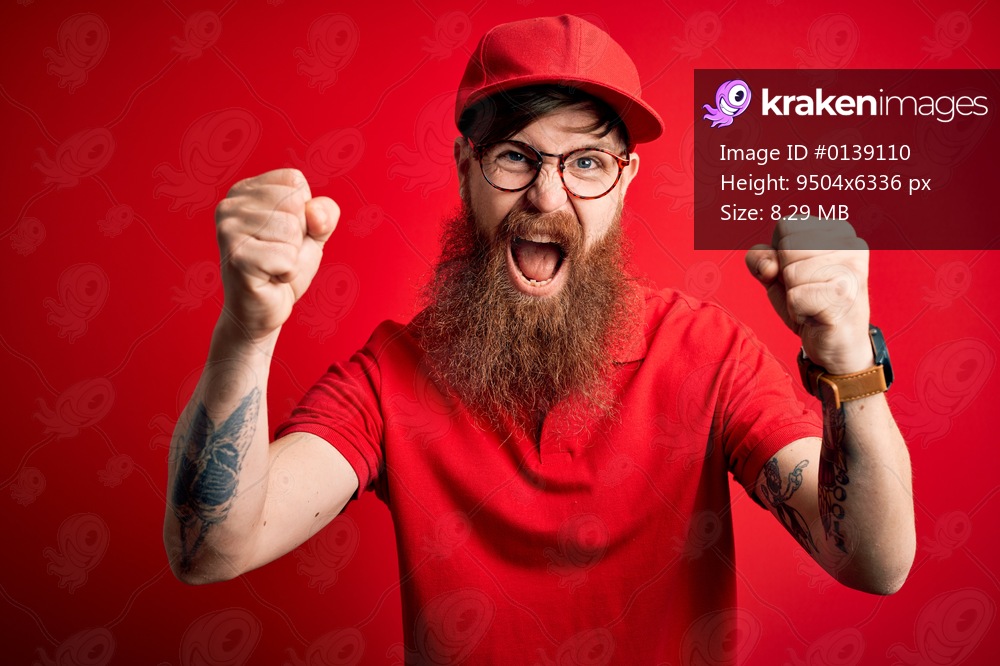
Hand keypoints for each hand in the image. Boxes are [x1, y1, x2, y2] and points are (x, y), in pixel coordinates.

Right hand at [215, 168, 338, 340]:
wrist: (264, 309)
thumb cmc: (284, 266)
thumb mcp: (313, 233)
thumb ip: (324, 213)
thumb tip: (314, 213)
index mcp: (244, 191)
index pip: (294, 182)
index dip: (303, 212)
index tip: (283, 234)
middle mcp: (230, 205)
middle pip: (294, 203)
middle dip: (298, 235)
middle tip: (278, 253)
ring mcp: (228, 231)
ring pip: (292, 229)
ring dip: (292, 255)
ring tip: (273, 265)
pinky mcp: (237, 258)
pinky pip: (287, 257)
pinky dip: (288, 272)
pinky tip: (270, 277)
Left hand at [745, 217, 871, 374]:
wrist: (837, 345)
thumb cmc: (807, 303)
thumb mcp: (776, 275)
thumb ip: (761, 258)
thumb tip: (769, 266)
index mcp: (838, 230)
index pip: (786, 225)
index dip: (781, 254)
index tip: (802, 272)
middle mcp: (851, 244)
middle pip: (787, 246)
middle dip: (786, 274)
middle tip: (809, 290)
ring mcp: (851, 269)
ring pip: (790, 271)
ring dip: (792, 294)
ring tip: (814, 303)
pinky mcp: (845, 295)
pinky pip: (795, 297)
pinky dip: (797, 311)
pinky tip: (817, 316)